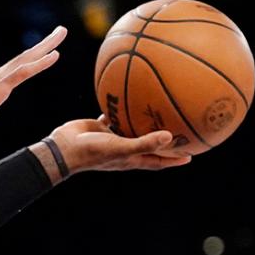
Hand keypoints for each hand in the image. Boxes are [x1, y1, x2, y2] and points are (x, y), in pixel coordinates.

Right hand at [0, 26, 66, 143]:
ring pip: (26, 59)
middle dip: (44, 44)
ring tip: (61, 32)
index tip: (45, 50)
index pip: (16, 69)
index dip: (32, 59)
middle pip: (24, 57)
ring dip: (46, 45)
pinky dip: (40, 64)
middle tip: (60, 31)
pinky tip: (55, 55)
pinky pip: (23, 72)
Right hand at [49, 116, 192, 174]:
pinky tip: (129, 92)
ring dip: (143, 121)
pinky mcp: (101, 126)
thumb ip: (144, 142)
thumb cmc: (92, 153)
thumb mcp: (120, 148)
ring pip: (132, 128)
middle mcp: (124, 149)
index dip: (173, 160)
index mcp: (131, 158)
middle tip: (181, 129)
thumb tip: (170, 136)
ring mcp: (112, 137)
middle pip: (149, 145)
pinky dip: (121, 107)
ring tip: (158, 109)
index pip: (157, 161)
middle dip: (164, 140)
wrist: (64, 148)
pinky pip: (115, 115)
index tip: (191, 155)